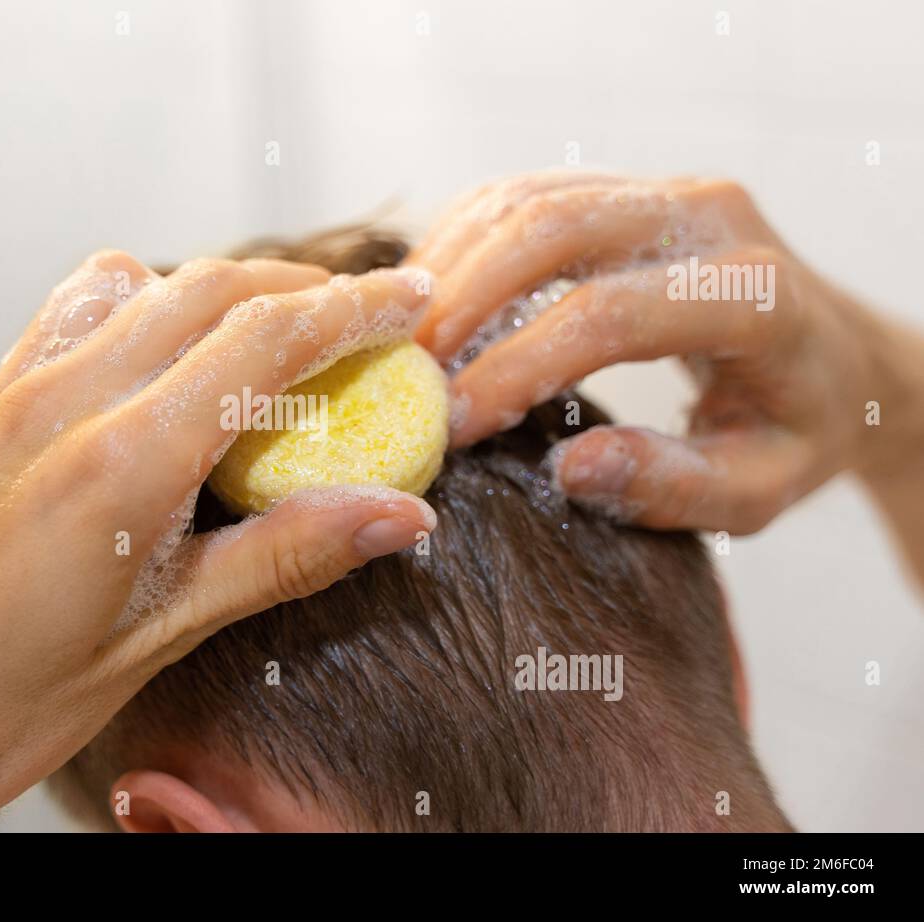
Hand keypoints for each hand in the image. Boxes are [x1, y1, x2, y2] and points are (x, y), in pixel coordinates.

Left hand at [0, 252, 435, 830]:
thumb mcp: (160, 638)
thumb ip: (283, 558)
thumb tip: (398, 516)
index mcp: (119, 465)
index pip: (264, 341)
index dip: (353, 311)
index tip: (412, 300)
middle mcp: (64, 402)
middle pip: (214, 291)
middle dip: (307, 290)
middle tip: (372, 315)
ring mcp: (15, 391)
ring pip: (147, 285)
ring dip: (227, 290)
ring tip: (284, 330)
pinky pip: (77, 308)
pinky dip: (145, 300)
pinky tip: (167, 346)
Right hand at [408, 172, 923, 533]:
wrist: (833, 357)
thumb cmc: (792, 432)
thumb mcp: (755, 489)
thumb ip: (670, 486)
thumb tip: (570, 468)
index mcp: (755, 295)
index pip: (610, 315)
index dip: (518, 368)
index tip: (455, 427)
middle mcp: (711, 218)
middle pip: (555, 226)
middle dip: (464, 299)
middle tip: (406, 372)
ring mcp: (667, 191)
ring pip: (528, 196)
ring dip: (451, 263)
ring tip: (403, 340)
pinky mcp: (627, 189)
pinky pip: (524, 193)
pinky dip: (463, 240)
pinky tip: (430, 300)